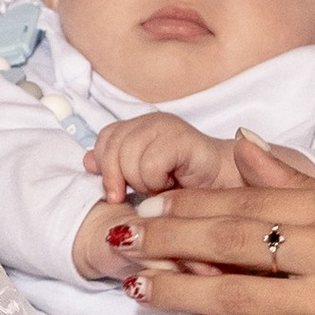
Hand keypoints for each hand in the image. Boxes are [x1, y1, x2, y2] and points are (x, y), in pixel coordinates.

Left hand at [89, 112, 238, 205]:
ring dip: (142, 183)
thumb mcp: (141, 181)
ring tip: (161, 187)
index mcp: (138, 128)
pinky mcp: (182, 137)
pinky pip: (149, 163)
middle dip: (121, 178)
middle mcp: (150, 121)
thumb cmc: (186, 189)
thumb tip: (87, 161)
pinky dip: (156, 183)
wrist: (227, 189)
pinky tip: (172, 184)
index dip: (106, 168)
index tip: (117, 193)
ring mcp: (167, 126)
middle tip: (143, 192)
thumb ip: (114, 169)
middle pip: (110, 147)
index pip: (104, 139)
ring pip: (127, 157)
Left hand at [126, 185, 314, 314]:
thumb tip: (244, 145)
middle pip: (234, 239)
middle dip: (170, 238)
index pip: (253, 199)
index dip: (194, 202)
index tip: (151, 203)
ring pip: (235, 293)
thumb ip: (305, 186)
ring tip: (136, 287)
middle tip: (124, 237)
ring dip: (178, 290)